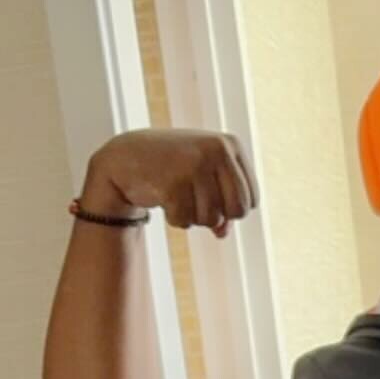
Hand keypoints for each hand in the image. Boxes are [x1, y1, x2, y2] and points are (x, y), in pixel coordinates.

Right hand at [83, 128, 258, 236]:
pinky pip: (186, 221)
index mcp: (230, 145)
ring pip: (211, 219)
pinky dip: (176, 219)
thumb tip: (222, 233)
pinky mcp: (173, 182)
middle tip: (197, 204)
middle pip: (237, 210)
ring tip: (179, 197)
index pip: (251, 199)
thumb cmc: (173, 168)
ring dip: (194, 218)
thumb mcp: (204, 180)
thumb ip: (221, 205)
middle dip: (218, 217)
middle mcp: (216, 151)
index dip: (232, 211)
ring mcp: (195, 165)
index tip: (214, 201)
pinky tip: (165, 201)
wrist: (128, 156)